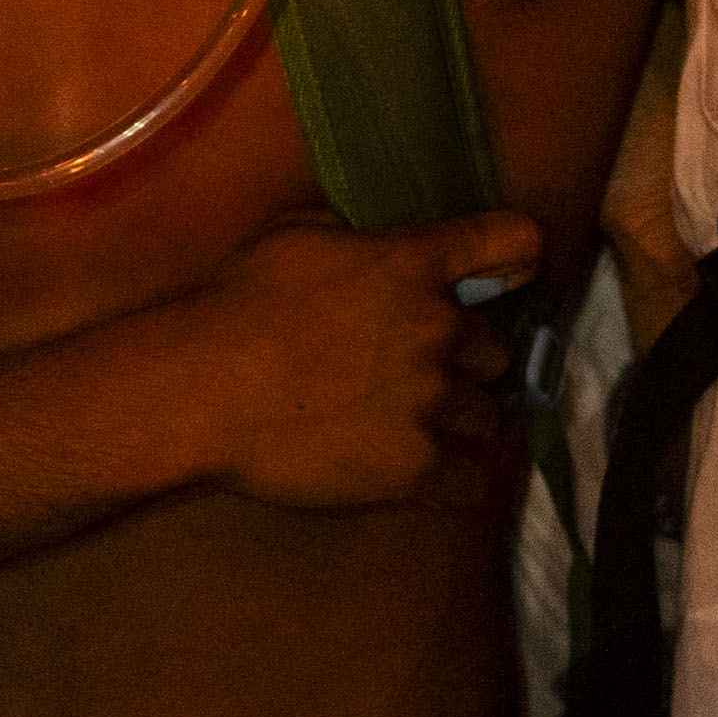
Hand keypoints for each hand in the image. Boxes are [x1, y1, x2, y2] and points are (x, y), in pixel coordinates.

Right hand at [165, 204, 540, 512]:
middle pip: (495, 349)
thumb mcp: (293, 236)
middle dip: (464, 358)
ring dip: (458, 418)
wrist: (201, 390)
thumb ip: (350, 235)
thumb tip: (366, 237)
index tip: (513, 271)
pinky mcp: (416, 469)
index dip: (516, 257)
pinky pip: (471, 481)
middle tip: (420, 369)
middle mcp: (437, 331)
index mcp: (413, 265)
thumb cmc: (235, 303)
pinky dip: (455, 479)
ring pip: (486, 415)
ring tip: (416, 425)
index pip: (509, 244)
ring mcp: (430, 403)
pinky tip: (429, 477)